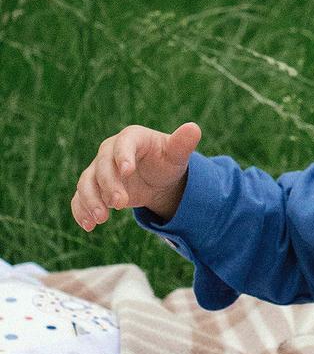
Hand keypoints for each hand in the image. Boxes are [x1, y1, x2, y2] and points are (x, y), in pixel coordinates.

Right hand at [71, 122, 201, 230]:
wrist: (156, 177)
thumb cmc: (166, 160)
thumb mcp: (176, 154)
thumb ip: (182, 143)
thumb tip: (194, 128)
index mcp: (131, 138)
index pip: (124, 144)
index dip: (124, 156)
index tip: (127, 171)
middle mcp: (109, 152)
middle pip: (103, 166)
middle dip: (109, 185)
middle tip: (120, 204)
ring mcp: (98, 170)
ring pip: (87, 182)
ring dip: (90, 200)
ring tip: (101, 219)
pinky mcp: (94, 188)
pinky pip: (80, 198)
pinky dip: (81, 210)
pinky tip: (88, 226)